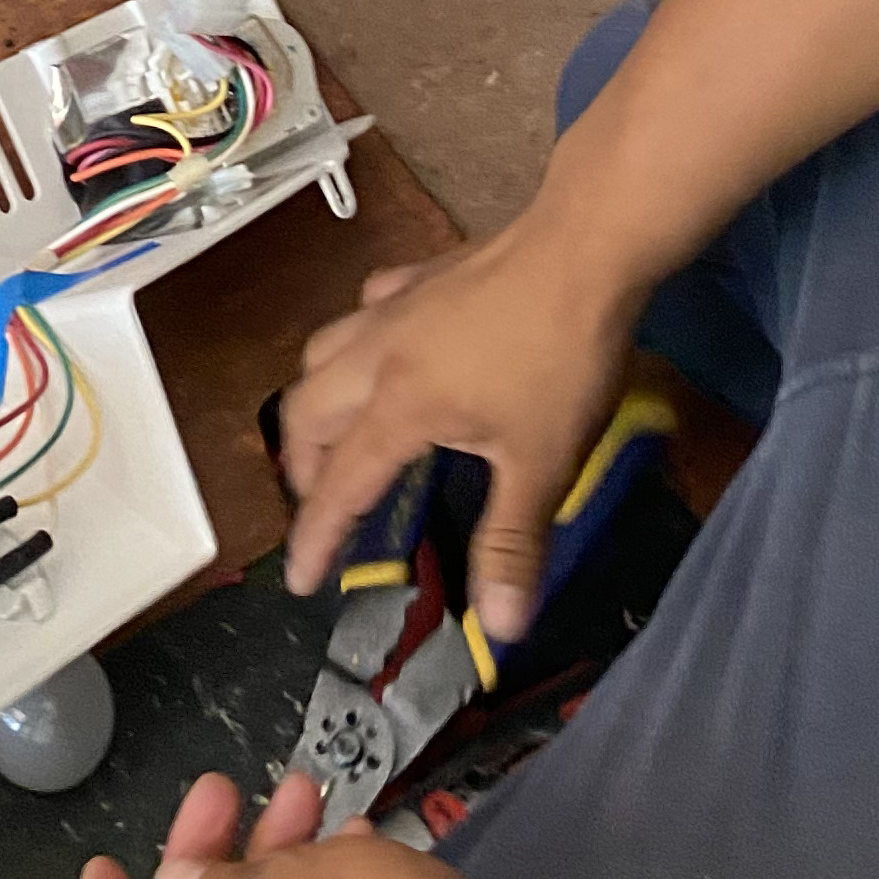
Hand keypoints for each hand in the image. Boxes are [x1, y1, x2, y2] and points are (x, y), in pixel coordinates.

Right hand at [279, 224, 635, 644]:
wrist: (582, 249)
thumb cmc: (561, 359)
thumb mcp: (542, 463)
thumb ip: (512, 544)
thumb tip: (501, 629)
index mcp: (399, 408)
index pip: (340, 485)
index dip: (315, 537)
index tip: (297, 581)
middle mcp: (377, 355)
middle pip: (306, 412)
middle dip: (302, 467)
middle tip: (322, 506)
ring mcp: (394, 306)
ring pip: (322, 353)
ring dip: (316, 403)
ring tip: (336, 434)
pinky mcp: (419, 274)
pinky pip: (365, 311)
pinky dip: (359, 342)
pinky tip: (386, 349)